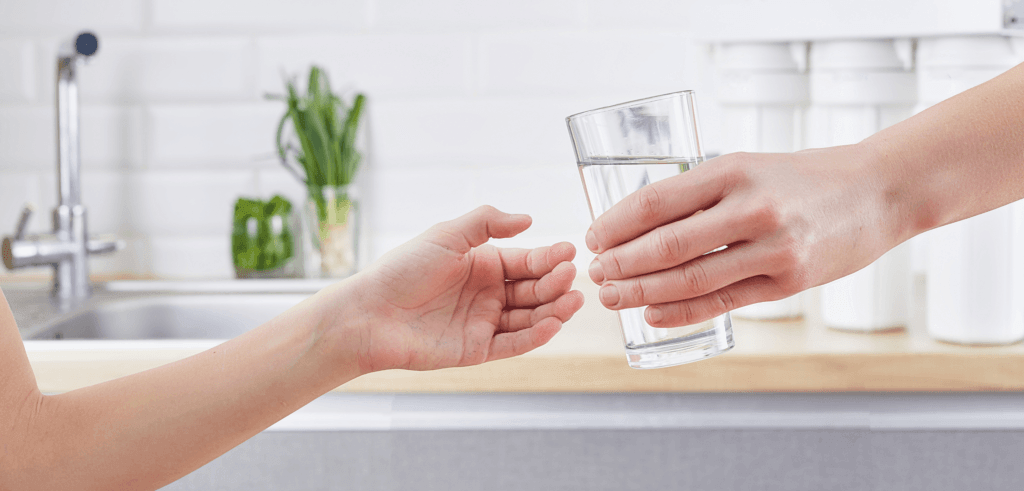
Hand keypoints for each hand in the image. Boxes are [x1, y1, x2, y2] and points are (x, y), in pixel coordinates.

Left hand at [342, 206, 583, 371]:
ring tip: (572, 301)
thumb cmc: (402, 270)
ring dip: (553, 310)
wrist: (371, 314)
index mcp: (484, 264)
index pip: (527, 261)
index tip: (570, 252)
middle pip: (533, 290)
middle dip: (555, 284)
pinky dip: (536, 336)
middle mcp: (488, 294)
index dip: (549, 258)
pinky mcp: (478, 350)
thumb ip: (487, 222)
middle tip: (570, 277)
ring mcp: (484, 323)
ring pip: (530, 318)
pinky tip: (553, 324)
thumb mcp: (447, 235)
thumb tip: (528, 219)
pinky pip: (514, 343)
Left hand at [585, 143, 904, 326]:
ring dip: (643, 292)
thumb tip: (637, 226)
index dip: (616, 223)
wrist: (878, 191)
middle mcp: (752, 208)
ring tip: (613, 297)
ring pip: (691, 278)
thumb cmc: (801, 178)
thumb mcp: (747, 166)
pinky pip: (722, 301)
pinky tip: (652, 314)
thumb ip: (700, 193)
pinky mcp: (789, 282)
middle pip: (667, 244)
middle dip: (621, 263)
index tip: (592, 237)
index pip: (657, 201)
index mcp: (733, 170)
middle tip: (595, 274)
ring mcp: (773, 249)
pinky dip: (681, 311)